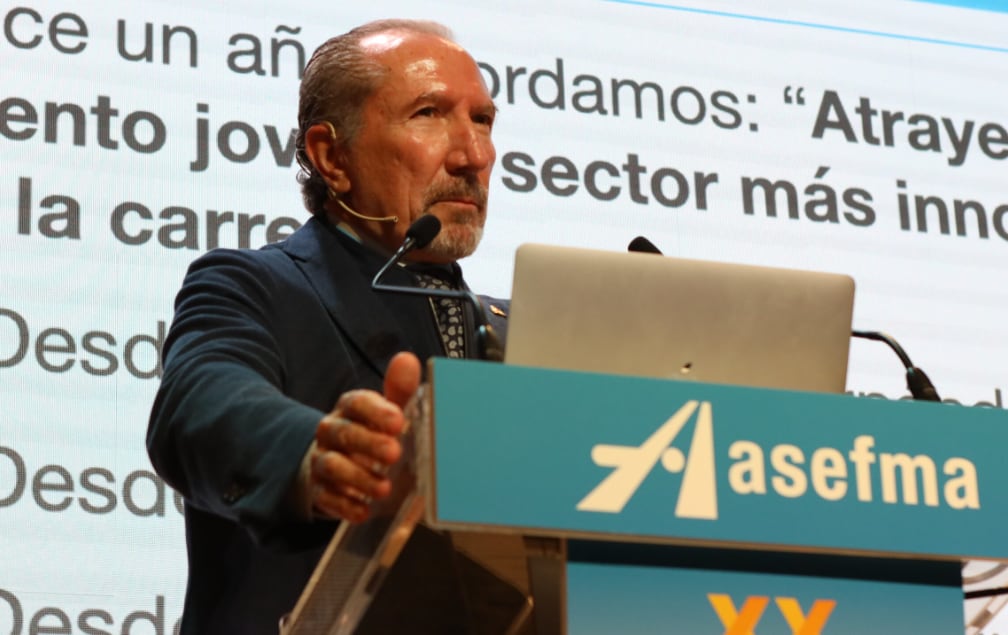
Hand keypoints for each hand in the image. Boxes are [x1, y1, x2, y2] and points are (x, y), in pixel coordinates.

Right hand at [310, 352, 420, 521]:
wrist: (336, 461)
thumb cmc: (370, 432)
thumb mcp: (386, 411)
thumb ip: (399, 390)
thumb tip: (408, 360)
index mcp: (350, 408)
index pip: (357, 402)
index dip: (376, 411)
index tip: (397, 421)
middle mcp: (331, 431)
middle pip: (343, 433)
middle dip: (368, 444)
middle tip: (394, 453)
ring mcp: (322, 460)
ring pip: (332, 466)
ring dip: (358, 478)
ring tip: (384, 488)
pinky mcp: (319, 490)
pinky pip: (326, 497)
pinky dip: (345, 505)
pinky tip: (364, 511)